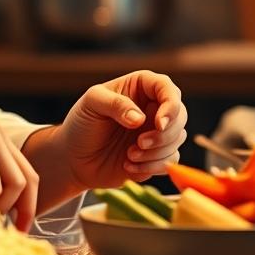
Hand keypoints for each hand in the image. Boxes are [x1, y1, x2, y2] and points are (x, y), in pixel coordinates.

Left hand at [56, 70, 187, 187]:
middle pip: (180, 115)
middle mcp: (153, 108)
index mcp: (140, 87)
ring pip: (177, 140)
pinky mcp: (156, 155)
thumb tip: (139, 118)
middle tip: (139, 143)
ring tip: (129, 155)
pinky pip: (170, 162)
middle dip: (163, 134)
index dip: (171, 105)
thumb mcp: (91, 104)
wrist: (74, 158)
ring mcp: (156, 132)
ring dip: (156, 152)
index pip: (167, 88)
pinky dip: (152, 167)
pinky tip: (128, 167)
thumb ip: (115, 104)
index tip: (159, 124)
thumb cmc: (81, 124)